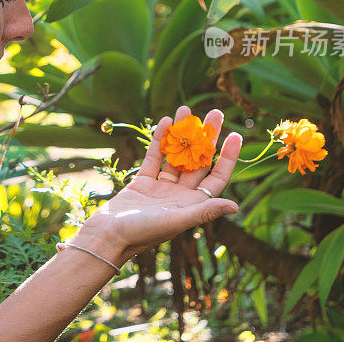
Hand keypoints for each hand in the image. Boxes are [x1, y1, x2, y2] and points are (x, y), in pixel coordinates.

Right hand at [73, 106, 241, 264]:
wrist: (108, 235)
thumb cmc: (143, 232)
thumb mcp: (177, 221)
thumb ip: (205, 211)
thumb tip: (236, 206)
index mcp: (193, 205)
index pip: (217, 177)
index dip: (227, 156)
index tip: (234, 134)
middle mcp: (181, 195)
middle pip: (199, 161)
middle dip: (207, 137)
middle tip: (214, 112)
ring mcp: (162, 187)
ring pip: (176, 154)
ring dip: (182, 133)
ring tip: (187, 108)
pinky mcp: (143, 182)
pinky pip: (155, 156)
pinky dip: (160, 139)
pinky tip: (166, 120)